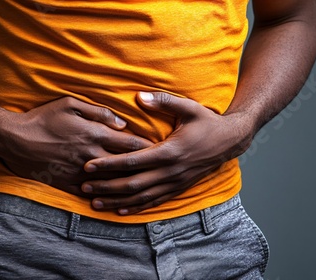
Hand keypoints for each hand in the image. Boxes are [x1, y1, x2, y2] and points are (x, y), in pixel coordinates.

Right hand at [0, 97, 152, 196]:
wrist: (15, 139)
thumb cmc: (42, 118)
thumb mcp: (70, 104)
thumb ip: (98, 112)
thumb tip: (121, 122)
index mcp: (95, 134)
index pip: (131, 144)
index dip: (149, 148)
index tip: (162, 151)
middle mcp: (91, 155)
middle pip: (126, 166)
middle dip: (144, 169)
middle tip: (160, 172)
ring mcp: (79, 171)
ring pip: (112, 182)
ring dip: (128, 185)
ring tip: (143, 187)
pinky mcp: (67, 182)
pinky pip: (90, 191)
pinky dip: (104, 195)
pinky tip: (114, 198)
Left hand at [81, 92, 253, 213]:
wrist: (231, 141)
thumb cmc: (207, 122)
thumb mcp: (188, 107)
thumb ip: (163, 101)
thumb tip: (139, 96)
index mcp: (169, 151)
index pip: (132, 161)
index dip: (109, 164)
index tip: (89, 165)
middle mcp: (170, 171)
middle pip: (132, 183)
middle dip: (106, 186)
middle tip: (84, 187)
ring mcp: (174, 183)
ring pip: (141, 197)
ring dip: (117, 201)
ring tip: (95, 202)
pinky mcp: (178, 189)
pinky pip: (154, 202)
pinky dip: (136, 207)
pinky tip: (121, 210)